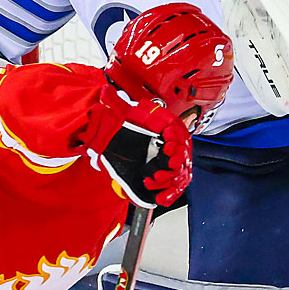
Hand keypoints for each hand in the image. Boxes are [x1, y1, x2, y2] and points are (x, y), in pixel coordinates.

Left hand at [85, 86, 192, 207]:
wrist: (121, 142)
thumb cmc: (127, 126)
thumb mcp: (121, 113)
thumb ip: (114, 102)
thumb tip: (105, 91)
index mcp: (166, 124)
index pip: (179, 132)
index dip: (176, 140)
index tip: (167, 146)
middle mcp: (172, 142)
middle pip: (184, 155)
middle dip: (175, 164)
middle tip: (163, 170)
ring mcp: (171, 160)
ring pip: (180, 173)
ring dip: (169, 180)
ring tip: (152, 181)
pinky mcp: (167, 175)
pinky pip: (176, 187)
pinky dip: (169, 194)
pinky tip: (160, 198)